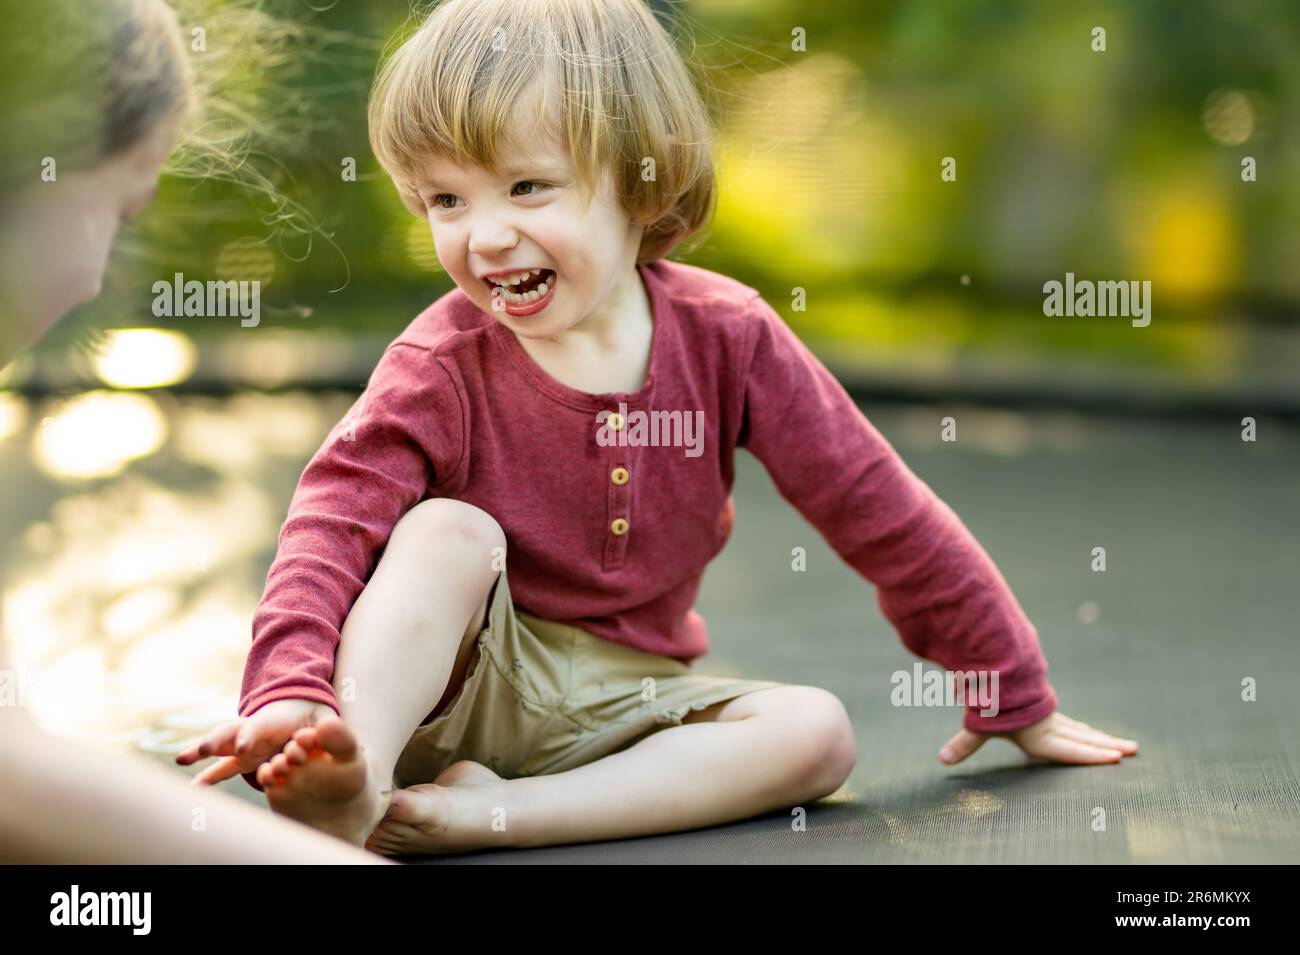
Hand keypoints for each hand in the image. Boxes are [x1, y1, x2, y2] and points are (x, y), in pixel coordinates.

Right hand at [175, 699, 337, 785]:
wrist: (305, 709)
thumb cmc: (314, 717)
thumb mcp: (323, 719)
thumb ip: (325, 727)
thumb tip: (329, 729)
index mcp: (272, 720)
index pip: (258, 727)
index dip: (251, 736)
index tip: (243, 747)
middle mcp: (253, 729)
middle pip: (231, 732)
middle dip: (216, 740)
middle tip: (203, 748)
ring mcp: (245, 743)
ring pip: (221, 745)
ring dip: (203, 751)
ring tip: (184, 758)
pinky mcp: (244, 757)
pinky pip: (222, 767)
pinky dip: (209, 777)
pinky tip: (193, 791)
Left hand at [939, 711, 1137, 765]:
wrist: (995, 662)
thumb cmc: (989, 698)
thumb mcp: (980, 723)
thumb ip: (965, 743)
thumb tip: (943, 760)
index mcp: (1038, 733)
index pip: (1069, 748)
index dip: (1090, 755)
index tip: (1116, 759)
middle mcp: (1049, 725)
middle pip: (1084, 738)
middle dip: (1107, 746)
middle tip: (1133, 750)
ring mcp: (1050, 715)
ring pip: (1082, 729)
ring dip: (1102, 738)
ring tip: (1126, 745)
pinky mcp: (1046, 708)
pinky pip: (1071, 722)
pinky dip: (1085, 730)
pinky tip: (1093, 733)